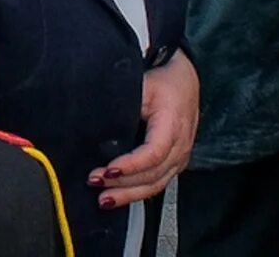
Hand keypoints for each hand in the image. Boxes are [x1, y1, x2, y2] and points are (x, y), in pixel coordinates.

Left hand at [92, 51, 197, 207]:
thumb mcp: (142, 84)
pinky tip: (120, 196)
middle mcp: (180, 147)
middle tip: (96, 184)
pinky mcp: (175, 163)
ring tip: (104, 199)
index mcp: (172, 126)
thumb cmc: (164, 82)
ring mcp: (180, 158)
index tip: (108, 170)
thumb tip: (92, 113)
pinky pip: (158, 183)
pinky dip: (138, 192)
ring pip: (156, 185)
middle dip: (124, 184)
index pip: (153, 153)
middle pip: (154, 175)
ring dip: (129, 194)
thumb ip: (122, 102)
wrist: (186, 80)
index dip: (130, 165)